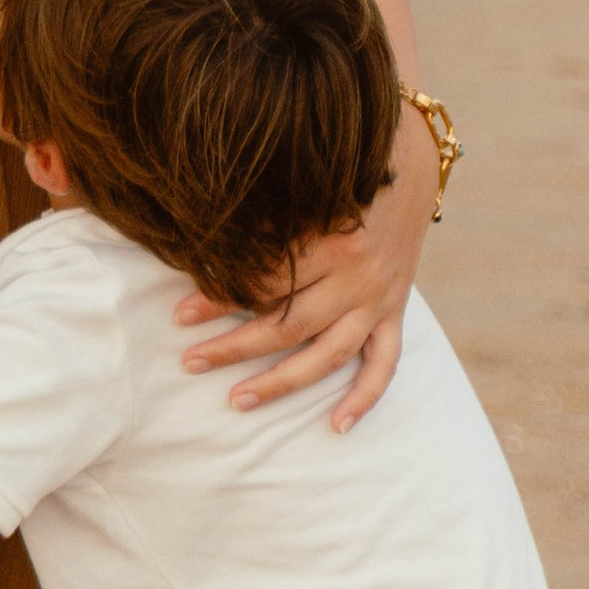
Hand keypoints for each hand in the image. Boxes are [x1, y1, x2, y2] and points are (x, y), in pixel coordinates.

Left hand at [177, 128, 434, 431]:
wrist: (409, 163)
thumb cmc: (340, 171)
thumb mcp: (304, 186)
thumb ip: (263, 216)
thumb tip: (205, 236)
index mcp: (329, 241)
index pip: (265, 284)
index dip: (219, 300)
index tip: (179, 313)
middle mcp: (356, 277)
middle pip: (288, 325)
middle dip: (235, 347)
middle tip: (190, 361)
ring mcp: (378, 300)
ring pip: (327, 355)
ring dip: (281, 382)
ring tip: (237, 400)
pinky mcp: (394, 311)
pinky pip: (383, 364)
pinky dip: (363, 397)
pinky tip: (336, 426)